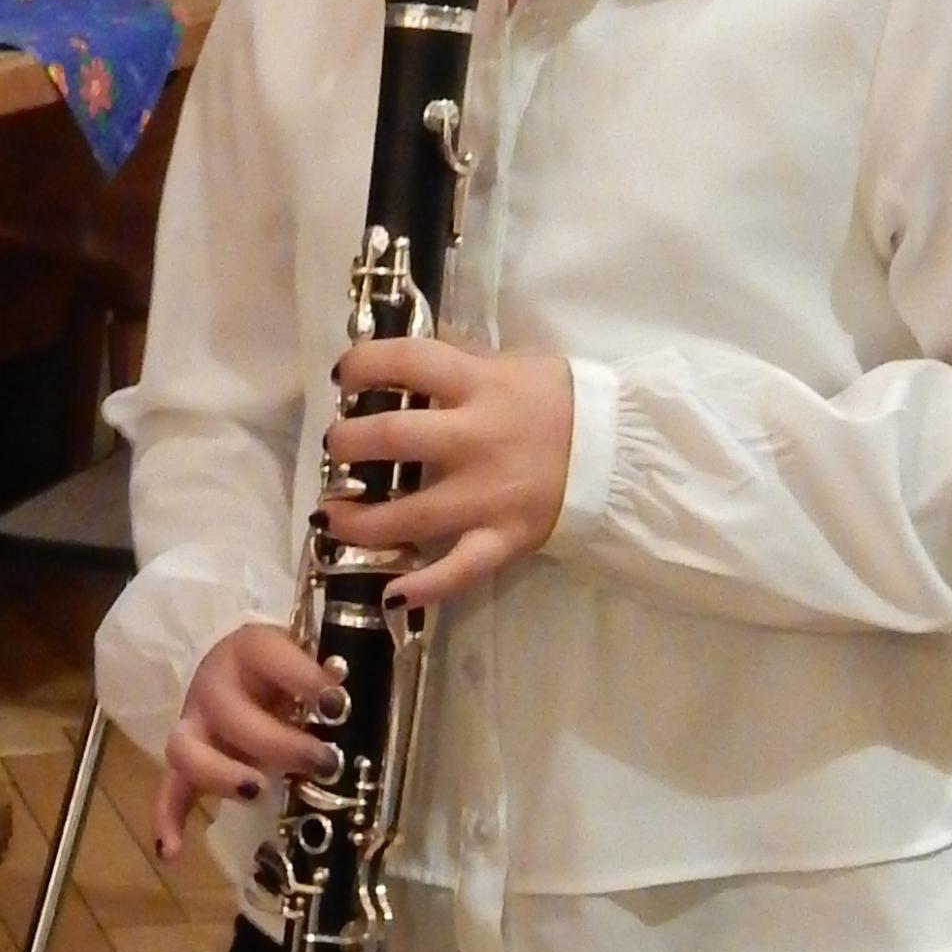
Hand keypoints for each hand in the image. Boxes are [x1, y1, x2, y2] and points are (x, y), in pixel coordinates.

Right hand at [153, 619, 339, 861]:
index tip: (336, 702)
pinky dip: (168, 818)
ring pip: (187, 750)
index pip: (269, 656)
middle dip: (277, 743)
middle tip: (321, 763)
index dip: (302, 678)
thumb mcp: (314, 658)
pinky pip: (170, 788)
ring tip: (255, 792)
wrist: (249, 668)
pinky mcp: (187, 760)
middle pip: (230, 713)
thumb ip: (335, 674)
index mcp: (251, 650)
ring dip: (221, 775)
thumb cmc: (291, 667)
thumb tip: (356, 699)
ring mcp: (196, 725)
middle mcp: (215, 685)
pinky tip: (174, 852)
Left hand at [321, 336, 574, 611]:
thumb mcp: (511, 365)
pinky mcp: (504, 537)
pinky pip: (459, 569)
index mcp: (479, 385)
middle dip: (349, 442)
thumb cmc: (559, 401)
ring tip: (330, 517)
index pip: (408, 361)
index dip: (363, 364)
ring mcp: (488, 495)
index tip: (343, 377)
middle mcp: (477, 439)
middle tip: (337, 446)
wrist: (621, 450)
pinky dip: (424, 585)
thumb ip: (461, 366)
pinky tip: (390, 591)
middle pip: (392, 438)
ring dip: (359, 519)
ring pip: (409, 513)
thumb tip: (403, 364)